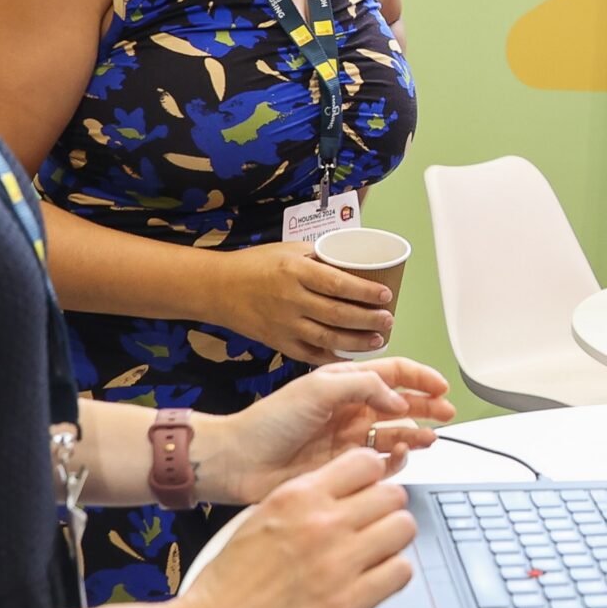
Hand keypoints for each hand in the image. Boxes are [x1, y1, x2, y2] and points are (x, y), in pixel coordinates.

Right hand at [169, 448, 417, 607]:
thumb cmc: (227, 585)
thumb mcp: (259, 519)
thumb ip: (304, 503)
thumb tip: (345, 494)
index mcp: (296, 496)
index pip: (365, 462)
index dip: (371, 479)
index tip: (365, 495)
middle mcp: (321, 522)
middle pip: (393, 495)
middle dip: (386, 510)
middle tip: (372, 529)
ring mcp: (338, 563)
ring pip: (404, 529)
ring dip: (392, 542)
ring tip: (373, 557)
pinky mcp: (349, 604)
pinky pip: (401, 572)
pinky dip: (391, 576)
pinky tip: (372, 583)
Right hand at [210, 240, 393, 364]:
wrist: (218, 288)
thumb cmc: (256, 264)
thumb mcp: (289, 250)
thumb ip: (320, 257)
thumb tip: (355, 262)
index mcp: (295, 271)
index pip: (338, 283)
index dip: (365, 291)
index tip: (386, 294)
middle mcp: (290, 299)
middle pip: (338, 313)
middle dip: (369, 319)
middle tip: (388, 320)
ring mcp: (283, 324)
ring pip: (328, 337)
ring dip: (357, 341)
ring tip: (377, 339)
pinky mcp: (278, 342)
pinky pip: (310, 353)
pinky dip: (332, 357)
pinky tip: (350, 355)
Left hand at [214, 359, 455, 500]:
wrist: (241, 461)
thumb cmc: (270, 421)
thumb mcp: (319, 388)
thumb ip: (365, 386)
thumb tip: (398, 399)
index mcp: (343, 382)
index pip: (392, 373)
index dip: (420, 377)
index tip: (441, 387)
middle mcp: (349, 408)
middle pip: (400, 403)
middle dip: (426, 406)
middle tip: (446, 413)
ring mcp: (348, 437)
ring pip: (395, 432)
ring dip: (415, 433)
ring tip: (430, 438)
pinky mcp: (344, 466)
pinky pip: (380, 462)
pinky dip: (395, 459)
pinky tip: (398, 454)